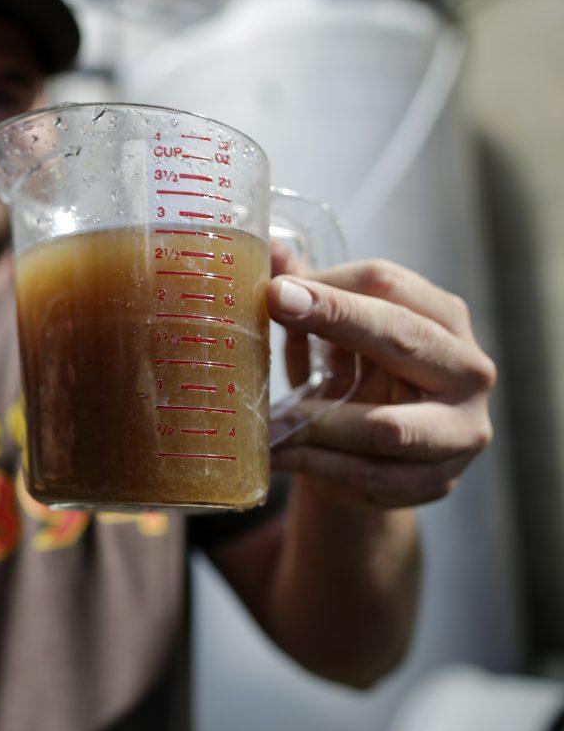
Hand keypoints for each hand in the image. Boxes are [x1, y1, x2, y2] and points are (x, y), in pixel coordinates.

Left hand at [267, 251, 495, 508]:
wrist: (373, 464)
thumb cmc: (353, 383)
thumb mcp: (332, 336)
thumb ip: (308, 292)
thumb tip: (272, 248)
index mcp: (444, 319)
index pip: (389, 285)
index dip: (328, 286)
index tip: (275, 288)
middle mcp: (466, 370)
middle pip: (400, 337)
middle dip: (333, 319)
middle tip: (273, 306)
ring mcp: (458, 432)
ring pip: (385, 427)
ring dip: (315, 422)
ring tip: (264, 418)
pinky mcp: (434, 481)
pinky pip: (368, 475)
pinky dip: (315, 465)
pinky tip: (277, 455)